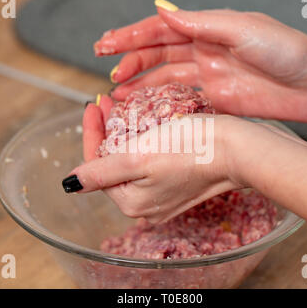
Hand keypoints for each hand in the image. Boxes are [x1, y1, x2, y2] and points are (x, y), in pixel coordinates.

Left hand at [69, 100, 242, 222]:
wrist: (237, 150)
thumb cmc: (191, 150)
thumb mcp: (139, 158)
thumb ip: (101, 172)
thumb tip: (69, 184)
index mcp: (132, 202)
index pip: (96, 166)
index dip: (90, 133)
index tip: (92, 104)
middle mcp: (146, 205)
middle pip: (113, 164)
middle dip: (106, 133)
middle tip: (105, 103)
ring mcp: (163, 195)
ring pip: (132, 162)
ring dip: (123, 135)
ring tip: (120, 109)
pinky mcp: (178, 183)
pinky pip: (150, 163)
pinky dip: (143, 143)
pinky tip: (144, 124)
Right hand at [94, 5, 306, 121]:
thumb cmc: (287, 51)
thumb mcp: (242, 29)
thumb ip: (202, 23)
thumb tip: (164, 11)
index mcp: (209, 29)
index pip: (161, 30)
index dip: (131, 36)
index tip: (106, 45)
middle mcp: (205, 51)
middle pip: (158, 53)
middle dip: (131, 60)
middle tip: (109, 71)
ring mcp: (210, 76)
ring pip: (165, 77)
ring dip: (141, 83)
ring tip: (118, 93)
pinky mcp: (217, 99)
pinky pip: (182, 99)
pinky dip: (162, 102)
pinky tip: (146, 108)